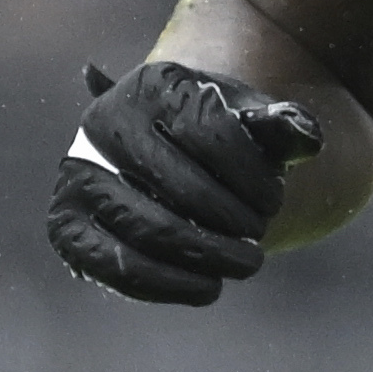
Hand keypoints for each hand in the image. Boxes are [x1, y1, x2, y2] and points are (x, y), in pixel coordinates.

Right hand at [52, 57, 325, 302]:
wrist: (161, 155)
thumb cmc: (214, 138)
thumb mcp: (251, 122)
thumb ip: (284, 126)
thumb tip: (306, 137)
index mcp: (152, 84)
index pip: (209, 133)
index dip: (253, 177)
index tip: (274, 200)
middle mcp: (103, 122)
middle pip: (181, 186)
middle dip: (233, 222)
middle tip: (258, 238)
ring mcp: (77, 175)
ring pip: (149, 229)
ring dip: (207, 256)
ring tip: (244, 265)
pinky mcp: (66, 226)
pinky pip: (115, 266)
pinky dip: (167, 285)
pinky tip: (207, 287)